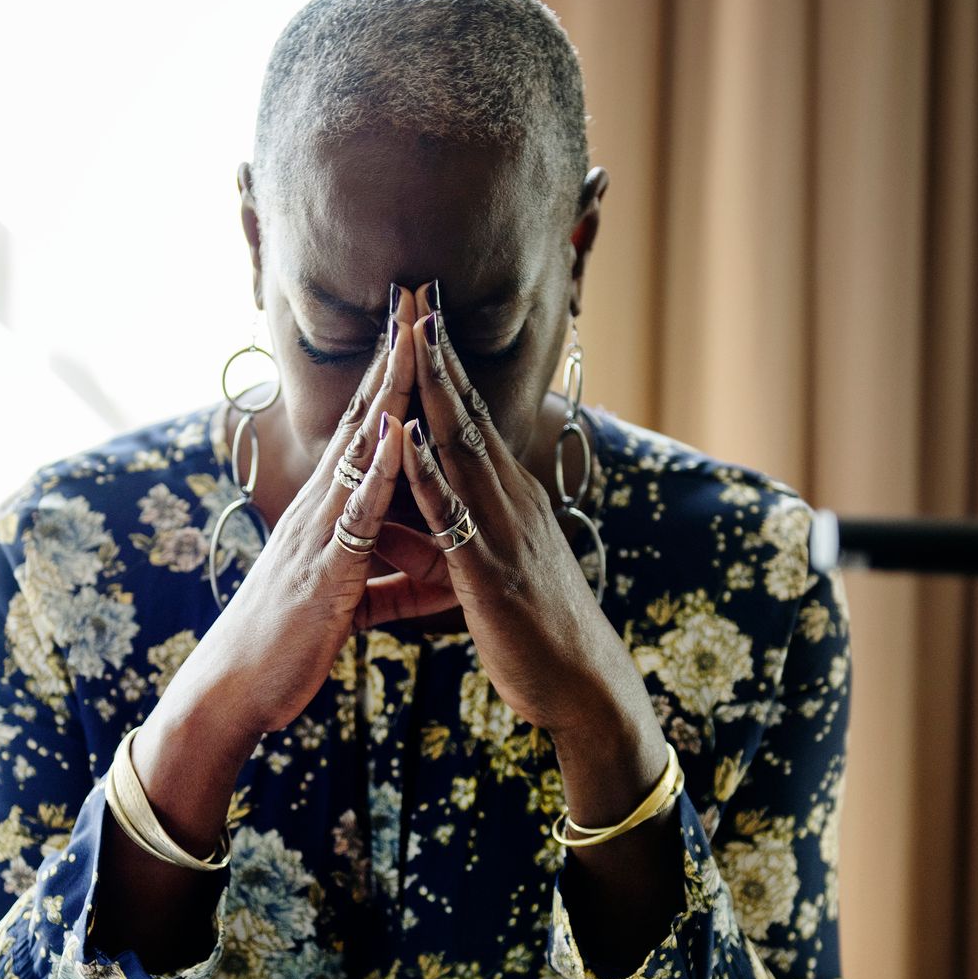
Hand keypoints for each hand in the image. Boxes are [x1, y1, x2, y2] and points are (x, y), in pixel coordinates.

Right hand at [166, 288, 453, 742]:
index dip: (393, 373)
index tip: (418, 322)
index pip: (366, 427)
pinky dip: (381, 469)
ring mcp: (320, 532)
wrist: (235, 690)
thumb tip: (417, 568)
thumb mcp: (343, 599)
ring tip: (416, 336)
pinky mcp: (326, 568)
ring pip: (362, 448)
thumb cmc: (286, 644)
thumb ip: (379, 576)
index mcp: (328, 512)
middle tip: (420, 292)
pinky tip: (401, 431)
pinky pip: (358, 512)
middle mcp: (320, 507)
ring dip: (391, 391)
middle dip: (394, 354)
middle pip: (364, 415)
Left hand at [375, 293, 646, 741]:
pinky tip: (406, 436)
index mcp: (508, 498)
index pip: (469, 417)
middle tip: (413, 291)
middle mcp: (511, 500)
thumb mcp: (477, 575)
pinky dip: (428, 471)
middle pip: (466, 412)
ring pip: (462, 448)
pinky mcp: (491, 571)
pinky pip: (454, 513)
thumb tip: (393, 523)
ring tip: (409, 336)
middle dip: (437, 353)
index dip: (443, 364)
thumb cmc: (533, 631)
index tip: (419, 313)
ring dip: (434, 391)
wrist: (584, 687)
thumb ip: (436, 542)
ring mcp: (505, 531)